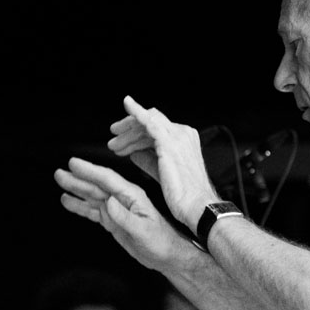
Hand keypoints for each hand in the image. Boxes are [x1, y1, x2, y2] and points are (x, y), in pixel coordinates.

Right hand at [54, 157, 193, 270]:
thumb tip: (108, 202)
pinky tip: (68, 201)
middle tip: (59, 173)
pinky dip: (80, 205)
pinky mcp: (113, 220)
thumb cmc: (161, 242)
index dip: (90, 171)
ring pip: (92, 196)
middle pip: (96, 186)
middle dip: (77, 179)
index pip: (107, 179)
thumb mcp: (143, 231)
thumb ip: (124, 218)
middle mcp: (122, 199)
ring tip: (60, 182)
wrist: (167, 255)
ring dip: (76, 189)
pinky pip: (93, 210)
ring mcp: (116, 209)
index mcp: (132, 196)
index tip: (73, 164)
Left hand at [107, 95, 218, 227]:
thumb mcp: (161, 172)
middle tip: (113, 140)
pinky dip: (137, 111)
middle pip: (150, 122)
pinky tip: (128, 104)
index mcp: (184, 140)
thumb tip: (134, 153)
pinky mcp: (169, 141)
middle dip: (129, 130)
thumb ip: (148, 160)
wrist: (196, 206)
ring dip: (127, 132)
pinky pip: (150, 121)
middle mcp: (183, 134)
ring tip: (114, 145)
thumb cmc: (183, 195)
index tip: (122, 141)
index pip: (157, 128)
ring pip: (146, 123)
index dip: (137, 133)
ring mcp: (177, 136)